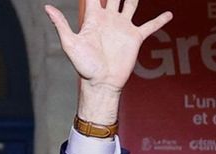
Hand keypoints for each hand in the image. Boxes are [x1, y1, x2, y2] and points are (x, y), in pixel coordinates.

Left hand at [43, 0, 170, 121]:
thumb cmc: (84, 66)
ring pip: (132, 4)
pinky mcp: (135, 38)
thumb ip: (61, 24)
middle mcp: (109, 19)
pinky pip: (150, 26)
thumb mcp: (70, 44)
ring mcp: (123, 27)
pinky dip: (160, 20)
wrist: (101, 83)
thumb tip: (46, 7)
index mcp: (94, 18)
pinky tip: (169, 14)